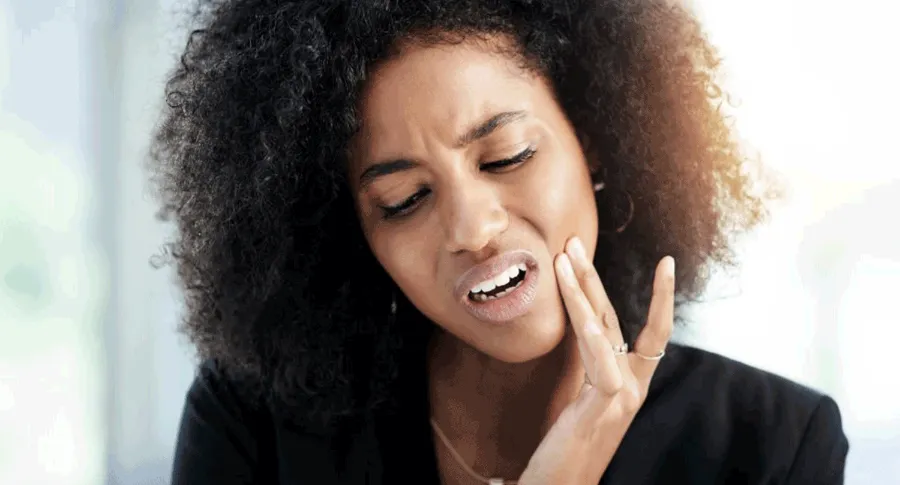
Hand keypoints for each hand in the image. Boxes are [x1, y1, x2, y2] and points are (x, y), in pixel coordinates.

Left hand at [518, 237, 674, 484]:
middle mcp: (631, 386)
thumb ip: (590, 373)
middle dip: (593, 276)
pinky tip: (578, 307)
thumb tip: (585, 339)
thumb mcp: (581, 405)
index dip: (657, 297)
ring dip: (581, 290)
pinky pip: (600, 361)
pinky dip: (590, 332)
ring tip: (563, 257)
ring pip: (604, 330)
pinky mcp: (606, 408)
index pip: (643, 330)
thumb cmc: (568, 454)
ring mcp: (622, 397)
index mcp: (625, 382)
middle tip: (573, 242)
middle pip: (614, 318)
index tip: (666, 262)